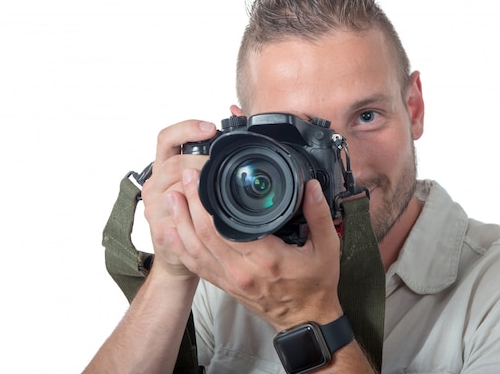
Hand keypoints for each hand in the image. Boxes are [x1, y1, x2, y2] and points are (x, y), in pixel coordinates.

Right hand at [141, 119, 216, 280]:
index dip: (187, 129)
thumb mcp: (198, 178)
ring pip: (176, 189)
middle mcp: (155, 185)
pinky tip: (212, 210)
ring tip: (221, 186)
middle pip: (174, 163)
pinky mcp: (161, 230)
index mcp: (163, 168)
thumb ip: (212, 150)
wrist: (176, 255)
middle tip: (223, 164)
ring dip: (200, 186)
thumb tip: (235, 112)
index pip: (167, 138)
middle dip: (202, 161)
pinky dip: (196, 213)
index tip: (210, 128)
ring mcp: (155, 208)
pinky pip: (178, 219)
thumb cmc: (192, 213)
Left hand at [168, 169, 343, 330]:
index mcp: (266, 259)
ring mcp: (231, 280)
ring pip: (195, 249)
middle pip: (205, 234)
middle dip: (191, 203)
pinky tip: (172, 232)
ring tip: (173, 198)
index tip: (203, 178)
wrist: (307, 320)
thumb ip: (319, 214)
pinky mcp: (225, 285)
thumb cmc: (316, 286)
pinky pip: (197, 266)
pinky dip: (181, 248)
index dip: (209, 201)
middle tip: (185, 178)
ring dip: (181, 222)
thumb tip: (310, 188)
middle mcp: (242, 271)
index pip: (227, 226)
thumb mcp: (327, 248)